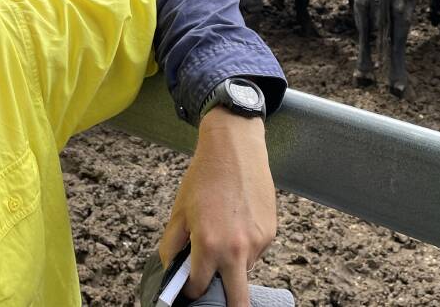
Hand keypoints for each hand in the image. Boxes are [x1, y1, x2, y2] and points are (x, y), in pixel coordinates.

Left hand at [158, 107, 275, 306]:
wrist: (236, 148)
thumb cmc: (205, 176)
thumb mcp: (179, 212)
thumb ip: (171, 247)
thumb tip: (170, 269)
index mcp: (209, 245)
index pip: (199, 288)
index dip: (190, 290)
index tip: (188, 287)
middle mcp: (237, 249)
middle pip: (237, 301)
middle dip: (225, 304)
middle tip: (213, 294)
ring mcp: (257, 243)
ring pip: (244, 272)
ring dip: (232, 267)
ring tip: (222, 237)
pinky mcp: (270, 233)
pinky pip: (255, 253)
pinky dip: (244, 248)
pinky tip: (236, 224)